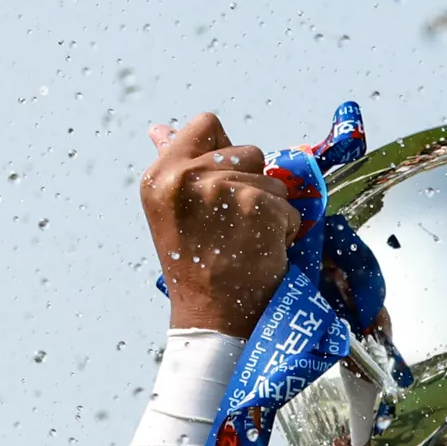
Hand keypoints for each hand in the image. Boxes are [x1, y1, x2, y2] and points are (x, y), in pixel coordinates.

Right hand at [143, 113, 303, 335]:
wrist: (212, 320)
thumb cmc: (193, 267)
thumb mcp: (170, 211)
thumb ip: (172, 165)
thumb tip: (159, 129)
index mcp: (160, 175)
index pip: (206, 125)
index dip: (222, 153)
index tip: (218, 189)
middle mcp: (185, 178)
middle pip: (246, 151)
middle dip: (250, 185)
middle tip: (231, 227)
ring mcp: (222, 191)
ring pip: (272, 179)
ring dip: (269, 210)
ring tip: (245, 242)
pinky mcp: (257, 208)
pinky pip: (288, 208)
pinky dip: (284, 231)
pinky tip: (261, 253)